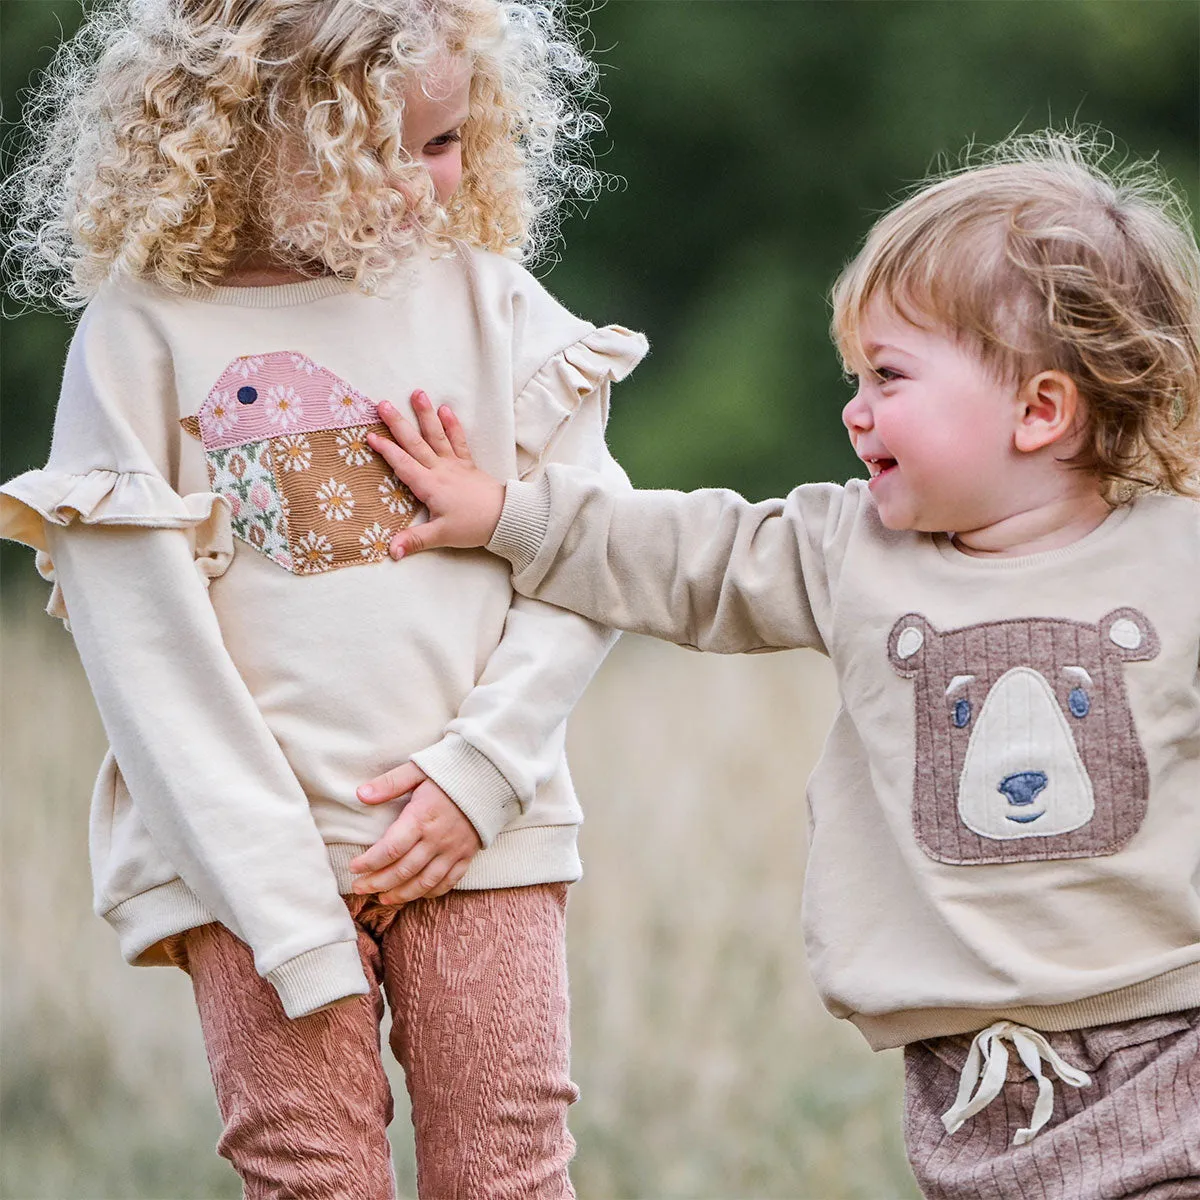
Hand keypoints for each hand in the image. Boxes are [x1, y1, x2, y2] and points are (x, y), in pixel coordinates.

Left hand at [349, 762, 481, 904]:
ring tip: (383, 899)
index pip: (390, 849)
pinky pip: (449, 881)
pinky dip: (431, 892)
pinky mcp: (467, 855)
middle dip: (378, 883)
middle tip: (359, 888)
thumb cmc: (452, 770)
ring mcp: (454, 850)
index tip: (354, 867)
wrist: (492, 775)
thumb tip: (360, 794)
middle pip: (403, 870)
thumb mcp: (418, 769)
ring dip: (402, 894)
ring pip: (424, 882)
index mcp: (421, 817)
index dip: (369, 862)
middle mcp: (437, 839)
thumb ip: (390, 783)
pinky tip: (417, 894)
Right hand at [367, 391, 506, 558]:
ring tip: (418, 393)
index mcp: (429, 485)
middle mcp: (440, 470)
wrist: (505, 518)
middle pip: (415, 443)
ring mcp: (455, 464)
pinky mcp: (468, 464)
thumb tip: (392, 552)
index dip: (386, 450)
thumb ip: (415, 540)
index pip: (402, 464)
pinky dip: (452, 425)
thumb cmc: (473, 526)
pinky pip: (459, 441)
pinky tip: (446, 409)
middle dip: (398, 423)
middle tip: (382, 404)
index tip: (370, 435)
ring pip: (436, 435)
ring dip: (426, 415)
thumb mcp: (441, 535)